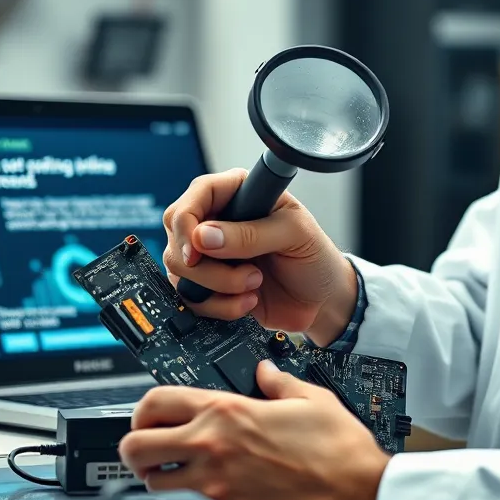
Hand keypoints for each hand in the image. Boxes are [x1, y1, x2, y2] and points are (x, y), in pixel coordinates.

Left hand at [118, 361, 390, 499]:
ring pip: (151, 483)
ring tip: (180, 470)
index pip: (155, 402)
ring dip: (159, 475)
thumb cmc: (339, 450)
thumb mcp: (311, 398)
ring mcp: (215, 488)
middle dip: (136, 444)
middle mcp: (213, 448)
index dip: (144, 408)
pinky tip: (205, 492)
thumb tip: (265, 372)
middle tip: (154, 444)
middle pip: (135, 447)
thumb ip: (278, 382)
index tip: (151, 413)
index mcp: (229, 412)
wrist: (357, 496)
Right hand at [161, 170, 358, 341]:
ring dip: (219, 287)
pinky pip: (191, 298)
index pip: (195, 196)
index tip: (198, 250)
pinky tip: (248, 301)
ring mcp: (212, 255)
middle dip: (208, 265)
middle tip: (248, 273)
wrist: (322, 300)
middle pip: (178, 236)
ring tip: (255, 284)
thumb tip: (203, 236)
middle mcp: (218, 220)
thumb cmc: (314, 256)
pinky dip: (219, 306)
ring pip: (180, 270)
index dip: (188, 224)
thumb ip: (251, 234)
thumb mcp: (294, 234)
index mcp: (239, 192)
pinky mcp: (211, 286)